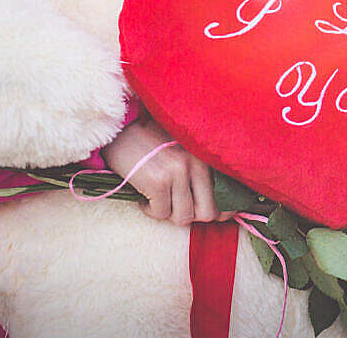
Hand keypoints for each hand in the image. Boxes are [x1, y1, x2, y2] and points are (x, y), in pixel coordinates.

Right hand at [102, 117, 233, 225]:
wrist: (121, 129)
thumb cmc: (152, 143)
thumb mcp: (184, 152)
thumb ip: (199, 173)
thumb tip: (216, 212)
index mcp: (206, 158)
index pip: (225, 196)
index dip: (220, 213)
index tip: (209, 215)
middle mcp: (196, 165)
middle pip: (207, 213)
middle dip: (191, 215)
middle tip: (175, 206)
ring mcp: (178, 173)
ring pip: (183, 217)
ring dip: (168, 212)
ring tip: (158, 198)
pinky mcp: (158, 182)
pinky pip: (161, 213)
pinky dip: (150, 209)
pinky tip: (144, 195)